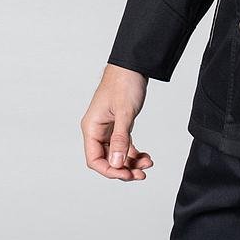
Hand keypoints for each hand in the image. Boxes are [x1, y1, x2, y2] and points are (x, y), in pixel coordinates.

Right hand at [81, 64, 154, 180]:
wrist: (133, 64)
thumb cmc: (124, 82)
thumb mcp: (124, 112)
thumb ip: (120, 139)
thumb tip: (116, 163)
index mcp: (91, 127)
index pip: (94, 159)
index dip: (110, 170)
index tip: (127, 174)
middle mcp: (97, 129)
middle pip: (106, 159)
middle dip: (123, 169)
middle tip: (141, 174)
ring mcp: (108, 128)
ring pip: (116, 153)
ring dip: (131, 162)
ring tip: (147, 165)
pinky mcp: (118, 124)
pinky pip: (123, 145)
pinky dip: (134, 152)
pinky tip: (145, 156)